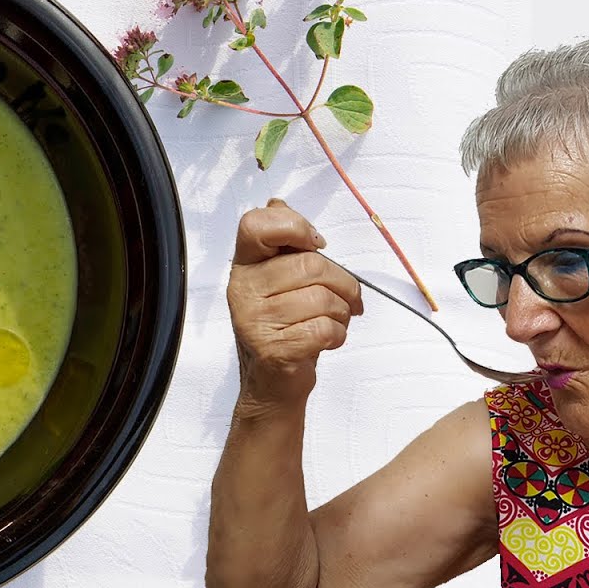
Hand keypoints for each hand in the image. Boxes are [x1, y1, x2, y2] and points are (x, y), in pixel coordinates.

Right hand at [227, 199, 363, 413]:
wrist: (272, 384)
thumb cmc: (284, 327)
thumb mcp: (279, 279)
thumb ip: (282, 242)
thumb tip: (277, 203)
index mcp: (244, 265)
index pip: (256, 224)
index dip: (293, 226)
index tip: (315, 244)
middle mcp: (242, 290)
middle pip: (310, 265)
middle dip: (342, 282)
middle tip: (345, 298)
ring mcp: (254, 320)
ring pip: (323, 299)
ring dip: (342, 312)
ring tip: (332, 321)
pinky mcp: (273, 349)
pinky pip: (324, 328)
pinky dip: (338, 335)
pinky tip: (326, 339)